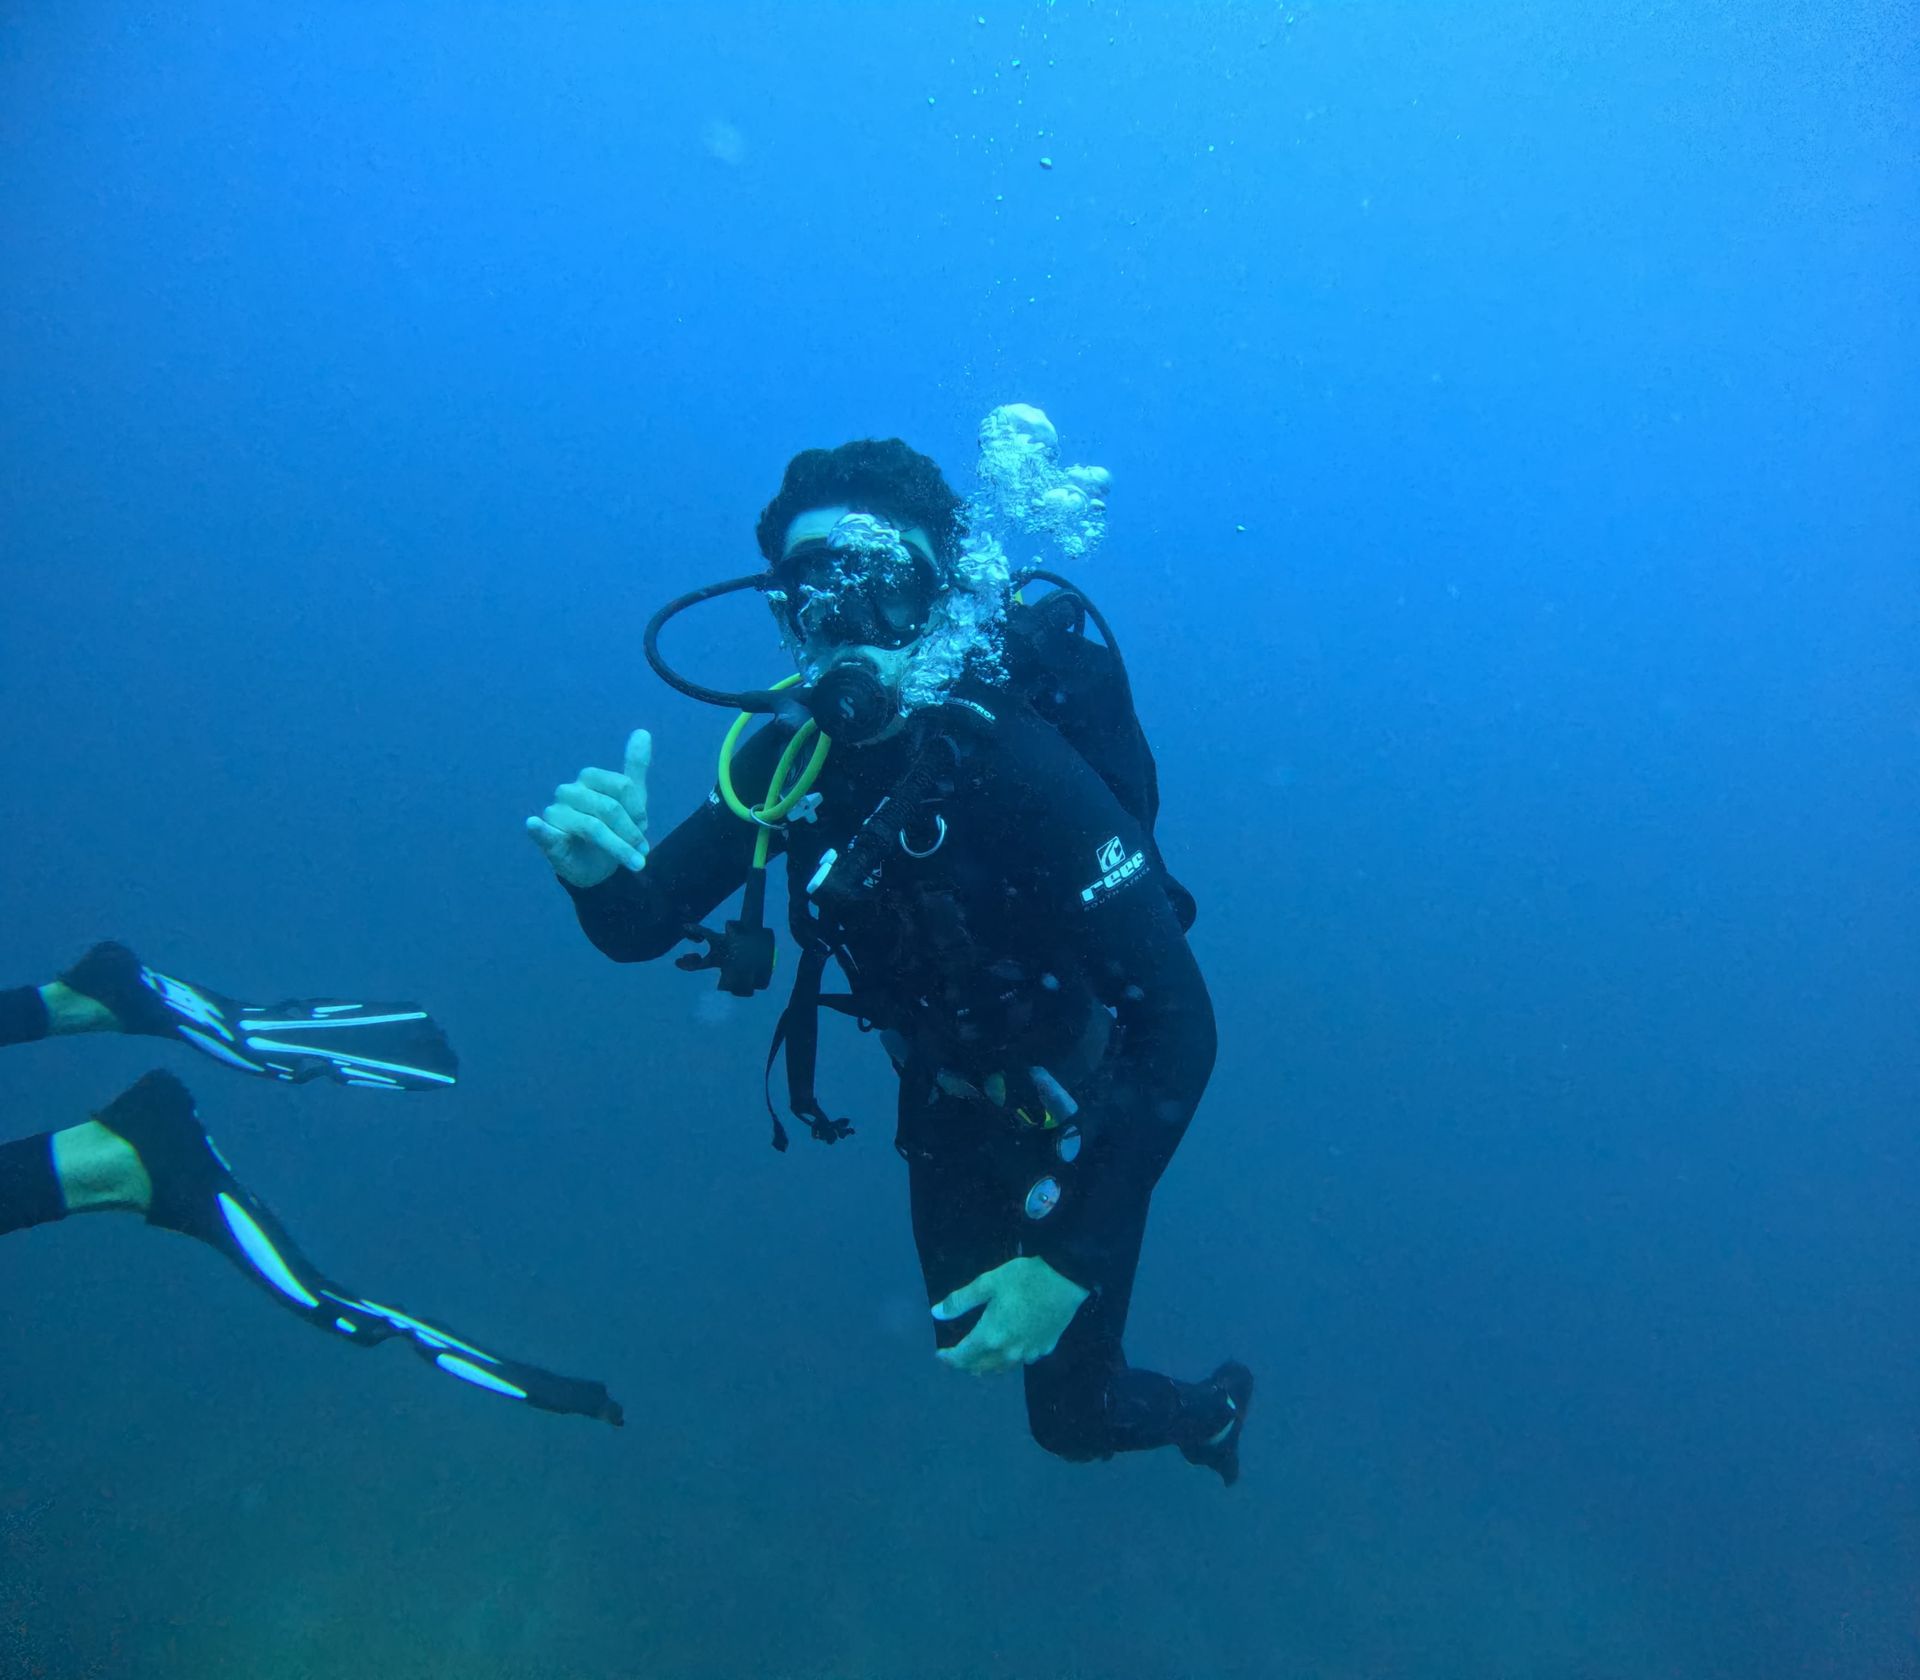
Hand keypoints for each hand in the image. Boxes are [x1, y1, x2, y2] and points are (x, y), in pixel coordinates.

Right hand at [526, 728, 651, 888]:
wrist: (595, 865)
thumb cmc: (612, 828)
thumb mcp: (630, 799)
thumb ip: (635, 766)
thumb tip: (643, 732)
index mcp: (588, 778)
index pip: (622, 786)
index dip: (638, 810)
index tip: (644, 827)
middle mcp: (569, 791)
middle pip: (609, 808)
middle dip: (630, 832)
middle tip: (642, 852)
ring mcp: (554, 814)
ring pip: (592, 827)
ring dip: (617, 847)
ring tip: (635, 863)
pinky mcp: (546, 838)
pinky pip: (542, 831)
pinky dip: (538, 828)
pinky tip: (533, 824)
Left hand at [932, 1257, 1090, 1374]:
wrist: (1065, 1279)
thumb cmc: (1023, 1278)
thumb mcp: (987, 1283)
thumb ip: (960, 1301)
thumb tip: (935, 1314)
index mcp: (990, 1337)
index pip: (962, 1357)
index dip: (948, 1358)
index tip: (939, 1354)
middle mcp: (1008, 1352)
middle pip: (980, 1367)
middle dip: (965, 1364)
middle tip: (956, 1357)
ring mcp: (1028, 1353)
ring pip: (1001, 1368)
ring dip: (985, 1366)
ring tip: (978, 1359)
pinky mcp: (1044, 1349)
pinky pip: (1021, 1361)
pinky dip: (1008, 1359)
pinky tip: (1009, 1350)